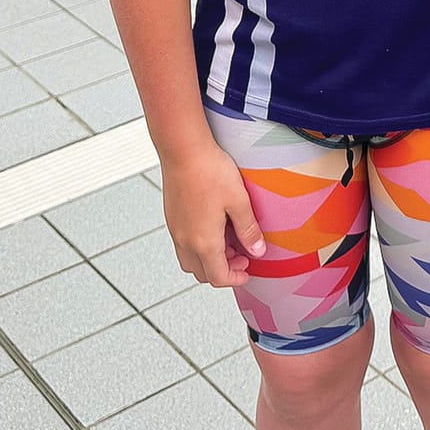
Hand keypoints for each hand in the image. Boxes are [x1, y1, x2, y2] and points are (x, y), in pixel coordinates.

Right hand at [162, 143, 266, 288]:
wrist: (183, 150)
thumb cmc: (210, 171)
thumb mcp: (239, 201)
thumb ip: (248, 229)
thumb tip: (257, 250)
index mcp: (204, 242)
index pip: (218, 276)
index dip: (235, 279)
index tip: (247, 272)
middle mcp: (185, 240)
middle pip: (202, 273)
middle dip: (223, 270)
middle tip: (242, 256)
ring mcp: (176, 230)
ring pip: (190, 260)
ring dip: (209, 259)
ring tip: (228, 241)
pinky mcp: (172, 218)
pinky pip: (183, 244)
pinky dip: (199, 246)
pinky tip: (213, 226)